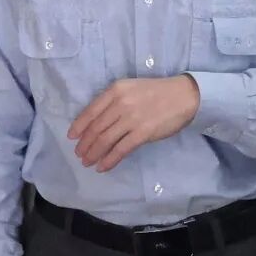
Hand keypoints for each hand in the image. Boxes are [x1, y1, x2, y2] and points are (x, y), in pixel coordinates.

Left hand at [68, 75, 200, 171]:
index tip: (72, 137)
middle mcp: (121, 103)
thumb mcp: (131, 88)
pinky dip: (109, 160)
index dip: (79, 126)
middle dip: (85, 143)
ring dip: (94, 153)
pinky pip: (120, 149)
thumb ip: (114, 101)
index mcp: (116, 90)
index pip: (91, 111)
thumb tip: (97, 121)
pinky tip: (103, 166)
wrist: (183, 96)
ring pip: (105, 140)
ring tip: (87, 162)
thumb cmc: (157, 92)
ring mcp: (131, 118)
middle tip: (79, 154)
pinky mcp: (142, 133)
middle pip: (96, 128)